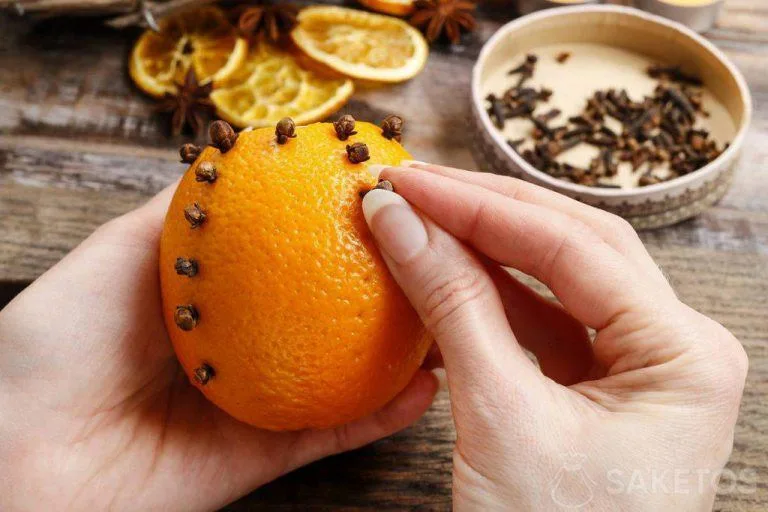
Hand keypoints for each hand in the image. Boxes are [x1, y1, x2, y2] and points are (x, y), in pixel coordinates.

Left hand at [0, 184, 437, 510]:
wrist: (25, 460)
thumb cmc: (55, 345)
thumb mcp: (114, 252)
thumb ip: (176, 212)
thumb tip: (232, 159)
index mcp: (208, 299)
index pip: (284, 258)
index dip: (332, 229)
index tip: (380, 201)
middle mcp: (240, 345)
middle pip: (322, 312)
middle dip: (379, 287)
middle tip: (432, 255)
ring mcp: (256, 400)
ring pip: (343, 373)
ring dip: (398, 351)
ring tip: (452, 316)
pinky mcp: (264, 454)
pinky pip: (335, 431)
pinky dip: (384, 413)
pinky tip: (428, 384)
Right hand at [362, 162, 747, 510]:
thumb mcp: (499, 417)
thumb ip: (452, 306)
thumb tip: (400, 223)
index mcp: (683, 355)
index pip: (575, 247)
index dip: (484, 207)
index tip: (413, 184)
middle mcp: (670, 350)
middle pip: (572, 247)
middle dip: (486, 214)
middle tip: (412, 187)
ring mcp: (631, 368)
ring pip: (552, 281)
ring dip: (481, 249)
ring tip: (417, 218)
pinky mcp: (589, 388)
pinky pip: (537, 322)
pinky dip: (484, 296)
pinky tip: (440, 272)